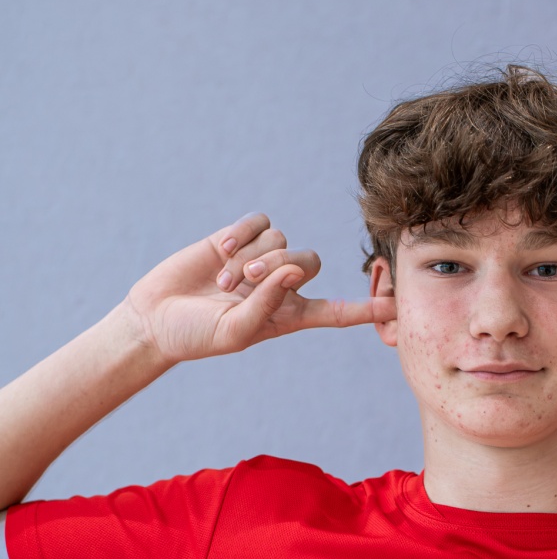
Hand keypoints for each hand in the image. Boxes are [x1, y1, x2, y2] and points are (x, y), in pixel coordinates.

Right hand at [124, 212, 396, 363]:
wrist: (157, 317)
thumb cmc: (199, 336)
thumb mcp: (236, 331)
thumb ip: (267, 303)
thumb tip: (293, 271)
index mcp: (290, 316)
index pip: (337, 311)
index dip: (366, 308)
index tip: (397, 306)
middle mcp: (281, 286)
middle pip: (309, 261)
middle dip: (278, 268)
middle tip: (243, 284)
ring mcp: (260, 259)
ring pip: (282, 240)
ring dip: (252, 257)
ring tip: (223, 280)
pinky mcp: (238, 238)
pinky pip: (259, 222)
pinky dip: (242, 235)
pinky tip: (220, 252)